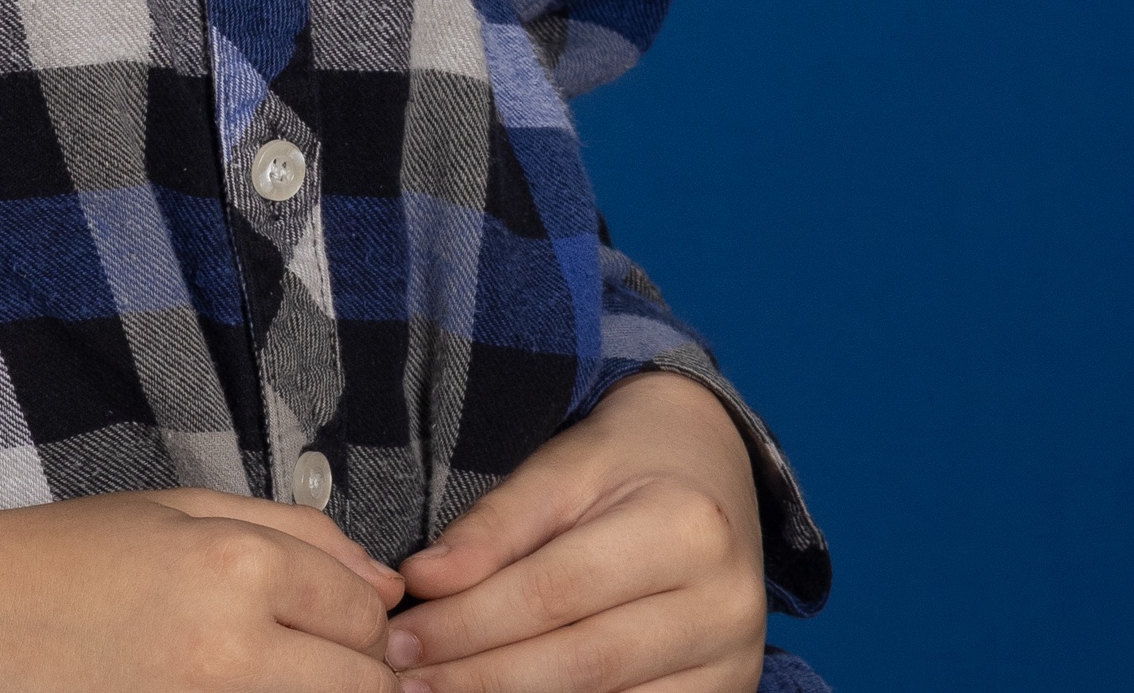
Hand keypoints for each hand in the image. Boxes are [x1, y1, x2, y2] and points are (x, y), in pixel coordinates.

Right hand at [0, 486, 403, 692]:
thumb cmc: (74, 558)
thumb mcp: (182, 508)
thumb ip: (296, 533)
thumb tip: (383, 582)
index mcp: (236, 568)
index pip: (362, 611)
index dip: (365, 613)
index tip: (342, 615)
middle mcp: (235, 652)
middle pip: (363, 684)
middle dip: (363, 671)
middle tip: (327, 658)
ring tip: (284, 675)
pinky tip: (246, 691)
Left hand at [384, 376, 765, 692]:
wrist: (717, 473)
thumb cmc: (629, 462)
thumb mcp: (564, 467)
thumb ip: (496, 526)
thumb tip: (422, 581)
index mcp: (687, 528)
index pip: (555, 592)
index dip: (469, 623)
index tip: (400, 638)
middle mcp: (724, 605)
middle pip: (579, 664)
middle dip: (480, 679)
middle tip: (406, 682)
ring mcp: (733, 664)